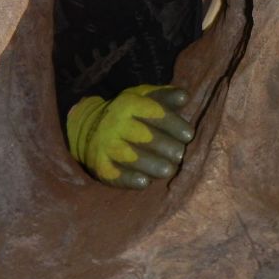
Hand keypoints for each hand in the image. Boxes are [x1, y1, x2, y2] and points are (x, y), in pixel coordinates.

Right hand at [66, 84, 194, 187]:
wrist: (90, 127)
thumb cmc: (130, 114)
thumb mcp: (145, 98)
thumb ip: (166, 96)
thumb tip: (185, 97)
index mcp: (129, 104)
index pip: (155, 114)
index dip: (174, 125)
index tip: (188, 136)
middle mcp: (115, 123)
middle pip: (145, 137)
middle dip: (166, 147)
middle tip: (179, 155)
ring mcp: (106, 145)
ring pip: (131, 157)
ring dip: (152, 165)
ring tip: (168, 170)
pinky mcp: (100, 165)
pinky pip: (115, 174)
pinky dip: (129, 179)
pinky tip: (144, 182)